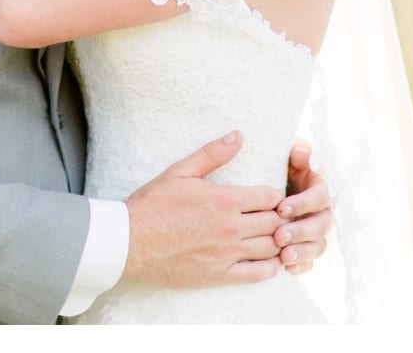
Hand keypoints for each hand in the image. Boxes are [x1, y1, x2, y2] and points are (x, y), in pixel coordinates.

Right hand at [122, 131, 285, 288]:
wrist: (130, 242)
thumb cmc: (153, 204)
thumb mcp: (181, 171)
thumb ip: (212, 153)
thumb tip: (238, 135)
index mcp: (225, 200)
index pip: (270, 196)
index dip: (276, 196)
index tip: (273, 197)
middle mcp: (231, 227)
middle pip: (275, 222)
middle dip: (282, 218)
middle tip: (281, 218)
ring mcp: (227, 253)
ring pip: (271, 248)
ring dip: (279, 242)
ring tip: (278, 237)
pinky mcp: (219, 275)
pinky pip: (257, 274)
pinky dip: (271, 268)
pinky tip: (271, 262)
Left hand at [275, 142, 332, 274]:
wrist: (262, 186)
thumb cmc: (271, 166)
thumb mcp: (281, 155)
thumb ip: (294, 152)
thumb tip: (303, 153)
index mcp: (317, 187)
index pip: (319, 197)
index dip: (303, 203)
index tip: (281, 208)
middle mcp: (320, 210)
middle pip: (322, 224)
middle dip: (301, 231)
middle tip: (280, 236)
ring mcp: (314, 231)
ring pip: (318, 245)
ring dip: (303, 252)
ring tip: (284, 257)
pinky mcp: (306, 247)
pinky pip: (310, 261)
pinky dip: (302, 266)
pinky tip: (288, 269)